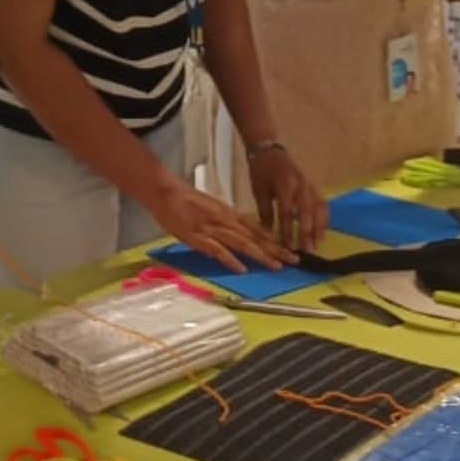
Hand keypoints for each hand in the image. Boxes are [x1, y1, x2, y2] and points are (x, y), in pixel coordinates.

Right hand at [145, 169, 296, 273]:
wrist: (165, 191)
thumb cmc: (185, 199)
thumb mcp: (211, 209)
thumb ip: (225, 222)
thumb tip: (239, 235)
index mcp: (229, 214)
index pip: (257, 229)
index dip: (274, 241)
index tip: (289, 250)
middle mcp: (226, 221)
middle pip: (255, 238)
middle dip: (276, 250)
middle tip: (294, 261)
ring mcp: (212, 229)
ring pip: (242, 244)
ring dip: (261, 256)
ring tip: (277, 266)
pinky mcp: (198, 237)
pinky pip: (218, 250)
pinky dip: (230, 260)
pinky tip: (242, 269)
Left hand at [248, 147, 327, 251]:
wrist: (269, 150)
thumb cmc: (261, 171)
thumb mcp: (259, 191)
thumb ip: (265, 212)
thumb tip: (269, 235)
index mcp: (284, 184)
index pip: (288, 211)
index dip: (288, 230)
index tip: (288, 246)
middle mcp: (301, 184)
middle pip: (307, 211)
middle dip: (308, 232)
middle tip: (307, 250)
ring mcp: (310, 184)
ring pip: (319, 208)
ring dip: (319, 227)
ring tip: (317, 244)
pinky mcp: (314, 186)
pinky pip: (323, 204)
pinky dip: (324, 219)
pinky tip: (322, 231)